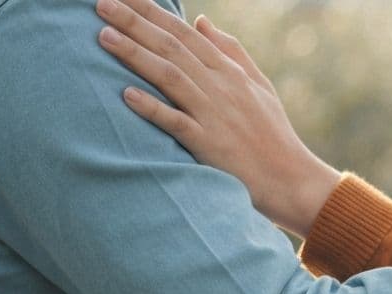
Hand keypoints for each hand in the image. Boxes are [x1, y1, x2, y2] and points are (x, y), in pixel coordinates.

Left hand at [95, 0, 338, 236]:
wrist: (290, 178)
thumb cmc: (272, 133)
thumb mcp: (258, 85)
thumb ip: (231, 51)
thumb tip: (200, 21)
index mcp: (229, 71)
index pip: (184, 33)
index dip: (153, 12)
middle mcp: (221, 87)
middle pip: (172, 47)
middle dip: (135, 23)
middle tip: (101, 3)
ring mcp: (214, 115)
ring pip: (170, 76)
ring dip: (136, 55)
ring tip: (103, 36)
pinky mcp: (209, 144)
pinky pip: (177, 122)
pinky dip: (152, 108)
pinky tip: (127, 95)